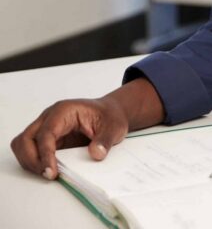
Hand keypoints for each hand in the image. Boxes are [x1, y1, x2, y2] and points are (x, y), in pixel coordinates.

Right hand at [10, 97, 129, 179]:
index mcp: (64, 111)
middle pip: (25, 139)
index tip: (51, 171)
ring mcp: (45, 127)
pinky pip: (31, 151)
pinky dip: (35, 162)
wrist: (110, 114)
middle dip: (32, 160)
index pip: (45, 133)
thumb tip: (96, 154)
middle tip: (49, 174)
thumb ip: (105, 141)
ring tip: (49, 173)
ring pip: (23, 145)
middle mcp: (49, 118)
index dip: (45, 154)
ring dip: (30, 162)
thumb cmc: (109, 116)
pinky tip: (49, 169)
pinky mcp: (47, 138)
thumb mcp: (114, 127)